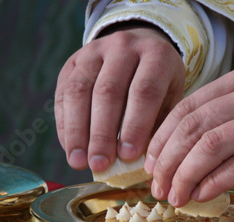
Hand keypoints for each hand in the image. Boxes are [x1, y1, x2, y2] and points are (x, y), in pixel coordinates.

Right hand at [55, 23, 185, 171]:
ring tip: (80, 162)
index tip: (128, 156)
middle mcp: (123, 46)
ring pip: (80, 91)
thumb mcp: (170, 96)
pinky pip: (63, 93)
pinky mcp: (73, 61)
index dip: (135, 125)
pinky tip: (71, 148)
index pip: (144, 91)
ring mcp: (95, 51)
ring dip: (78, 131)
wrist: (140, 45)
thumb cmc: (160, 82)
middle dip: (102, 133)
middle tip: (100, 165)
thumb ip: (158, 124)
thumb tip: (139, 162)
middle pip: (108, 92)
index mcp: (156, 54)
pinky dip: (65, 124)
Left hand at [145, 63, 233, 206]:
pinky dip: (213, 183)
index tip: (150, 162)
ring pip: (212, 145)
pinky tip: (200, 195)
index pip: (188, 106)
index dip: (162, 137)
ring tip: (174, 196)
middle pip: (194, 126)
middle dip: (167, 160)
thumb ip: (229, 115)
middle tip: (156, 185)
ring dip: (185, 175)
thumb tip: (186, 148)